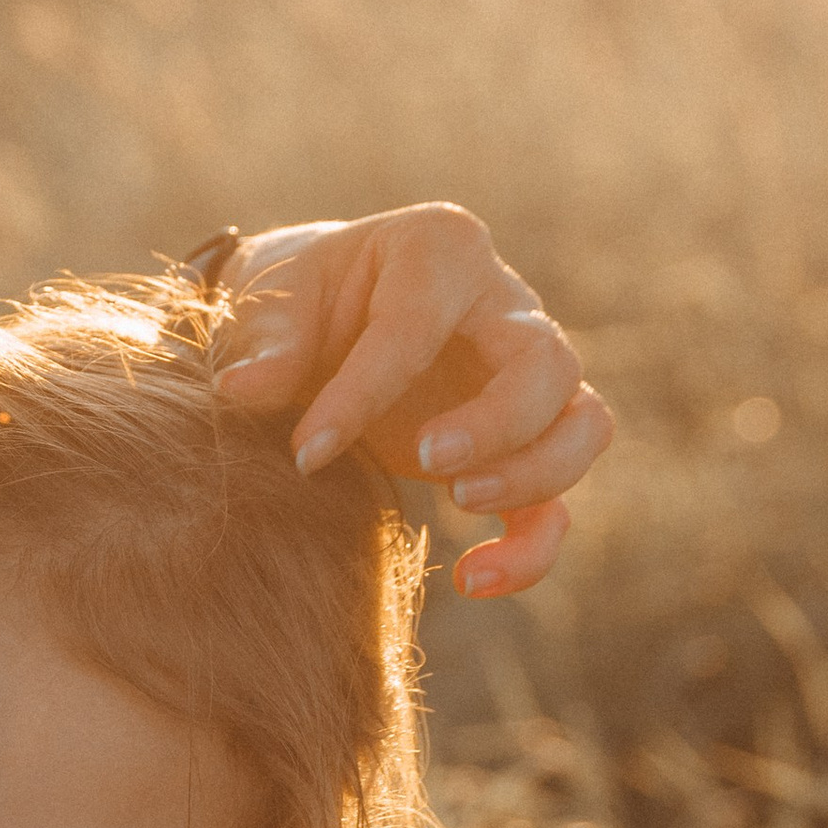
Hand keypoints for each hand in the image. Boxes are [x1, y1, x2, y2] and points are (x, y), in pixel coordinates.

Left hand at [210, 207, 610, 596]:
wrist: (320, 320)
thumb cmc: (299, 298)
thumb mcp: (271, 300)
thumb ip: (267, 342)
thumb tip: (243, 391)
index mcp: (439, 247)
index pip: (418, 321)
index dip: (366, 390)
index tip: (308, 452)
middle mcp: (503, 305)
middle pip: (548, 363)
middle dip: (497, 421)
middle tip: (427, 462)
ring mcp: (526, 377)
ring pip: (584, 424)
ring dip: (537, 474)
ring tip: (457, 504)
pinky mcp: (523, 445)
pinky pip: (560, 499)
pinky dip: (532, 547)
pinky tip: (470, 580)